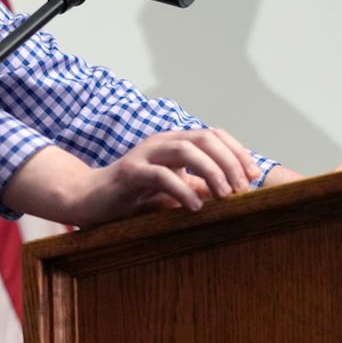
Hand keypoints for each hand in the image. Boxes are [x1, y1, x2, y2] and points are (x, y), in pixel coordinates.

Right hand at [1, 127, 261, 227]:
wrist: (88, 200)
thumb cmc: (131, 197)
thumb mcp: (171, 191)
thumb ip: (196, 188)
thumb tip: (230, 195)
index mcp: (173, 143)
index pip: (213, 135)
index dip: (236, 150)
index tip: (253, 174)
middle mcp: (161, 141)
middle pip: (205, 138)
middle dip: (229, 160)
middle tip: (242, 187)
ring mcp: (145, 154)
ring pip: (186, 150)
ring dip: (211, 171)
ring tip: (225, 195)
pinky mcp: (130, 172)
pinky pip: (162, 176)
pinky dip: (183, 190)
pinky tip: (194, 207)